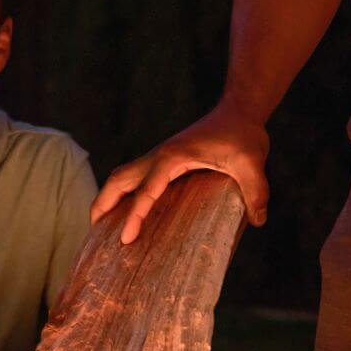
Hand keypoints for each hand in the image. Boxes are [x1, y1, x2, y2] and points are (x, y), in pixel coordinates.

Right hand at [90, 101, 269, 243]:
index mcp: (172, 158)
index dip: (134, 216)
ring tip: (99, 226)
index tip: (125, 239)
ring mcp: (160, 157)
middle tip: (93, 233)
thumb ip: (255, 191)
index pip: (146, 191)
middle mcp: (159, 156)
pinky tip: (127, 213)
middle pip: (118, 180)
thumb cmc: (243, 134)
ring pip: (122, 176)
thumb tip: (257, 220)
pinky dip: (124, 194)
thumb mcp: (252, 163)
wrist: (239, 111)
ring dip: (108, 198)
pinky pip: (136, 178)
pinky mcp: (165, 161)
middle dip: (102, 205)